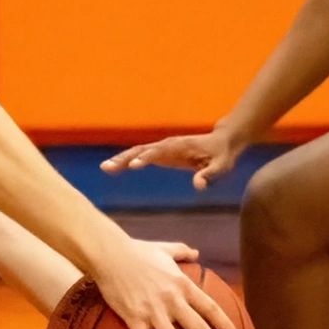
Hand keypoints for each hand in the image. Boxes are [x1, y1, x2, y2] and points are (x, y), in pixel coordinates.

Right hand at [84, 235, 237, 328]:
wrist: (110, 254)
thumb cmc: (138, 250)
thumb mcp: (165, 249)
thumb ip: (182, 252)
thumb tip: (196, 252)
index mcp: (182, 284)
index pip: (209, 307)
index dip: (224, 324)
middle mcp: (171, 299)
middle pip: (197, 328)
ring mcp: (152, 310)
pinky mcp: (133, 317)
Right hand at [101, 129, 245, 190]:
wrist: (223, 141)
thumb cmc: (222, 156)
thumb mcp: (221, 167)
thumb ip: (209, 175)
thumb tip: (198, 186)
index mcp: (180, 147)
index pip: (160, 152)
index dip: (147, 158)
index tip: (133, 165)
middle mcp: (168, 145)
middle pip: (143, 150)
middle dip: (125, 158)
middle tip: (108, 167)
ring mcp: (163, 148)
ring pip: (138, 151)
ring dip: (121, 159)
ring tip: (105, 168)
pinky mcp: (161, 153)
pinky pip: (140, 155)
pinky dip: (126, 160)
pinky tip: (114, 168)